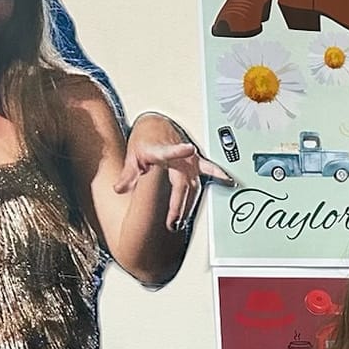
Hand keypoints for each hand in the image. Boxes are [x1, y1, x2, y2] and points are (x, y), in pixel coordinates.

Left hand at [115, 115, 233, 229]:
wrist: (155, 126)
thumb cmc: (145, 141)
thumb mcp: (132, 156)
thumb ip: (128, 174)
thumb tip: (119, 189)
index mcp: (161, 151)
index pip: (170, 152)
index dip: (179, 151)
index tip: (189, 148)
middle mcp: (179, 156)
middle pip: (182, 184)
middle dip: (178, 205)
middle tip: (173, 223)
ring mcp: (190, 160)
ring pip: (193, 186)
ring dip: (189, 204)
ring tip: (184, 220)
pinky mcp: (196, 161)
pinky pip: (209, 170)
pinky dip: (219, 175)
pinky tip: (229, 181)